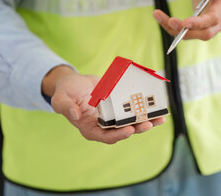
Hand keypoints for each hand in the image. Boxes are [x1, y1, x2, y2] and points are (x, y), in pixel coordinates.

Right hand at [42, 66, 165, 143]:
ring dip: (146, 121)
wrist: (75, 83)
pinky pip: (133, 110)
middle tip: (149, 124)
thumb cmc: (66, 92)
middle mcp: (104, 125)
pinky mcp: (120, 106)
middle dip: (137, 128)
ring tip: (160, 118)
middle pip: (123, 131)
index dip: (118, 135)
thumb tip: (74, 115)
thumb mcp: (60, 98)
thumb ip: (65, 106)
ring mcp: (114, 116)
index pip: (106, 136)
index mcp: (90, 128)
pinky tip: (156, 107)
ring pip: (132, 122)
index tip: (129, 130)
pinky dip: (145, 109)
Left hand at [153, 0, 220, 40]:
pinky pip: (187, 31)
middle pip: (205, 33)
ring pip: (193, 35)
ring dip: (175, 30)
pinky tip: (161, 18)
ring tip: (159, 16)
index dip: (199, 23)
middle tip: (170, 21)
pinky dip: (173, 28)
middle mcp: (220, 18)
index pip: (213, 19)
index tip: (185, 23)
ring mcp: (211, 25)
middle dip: (186, 31)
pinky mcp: (200, 27)